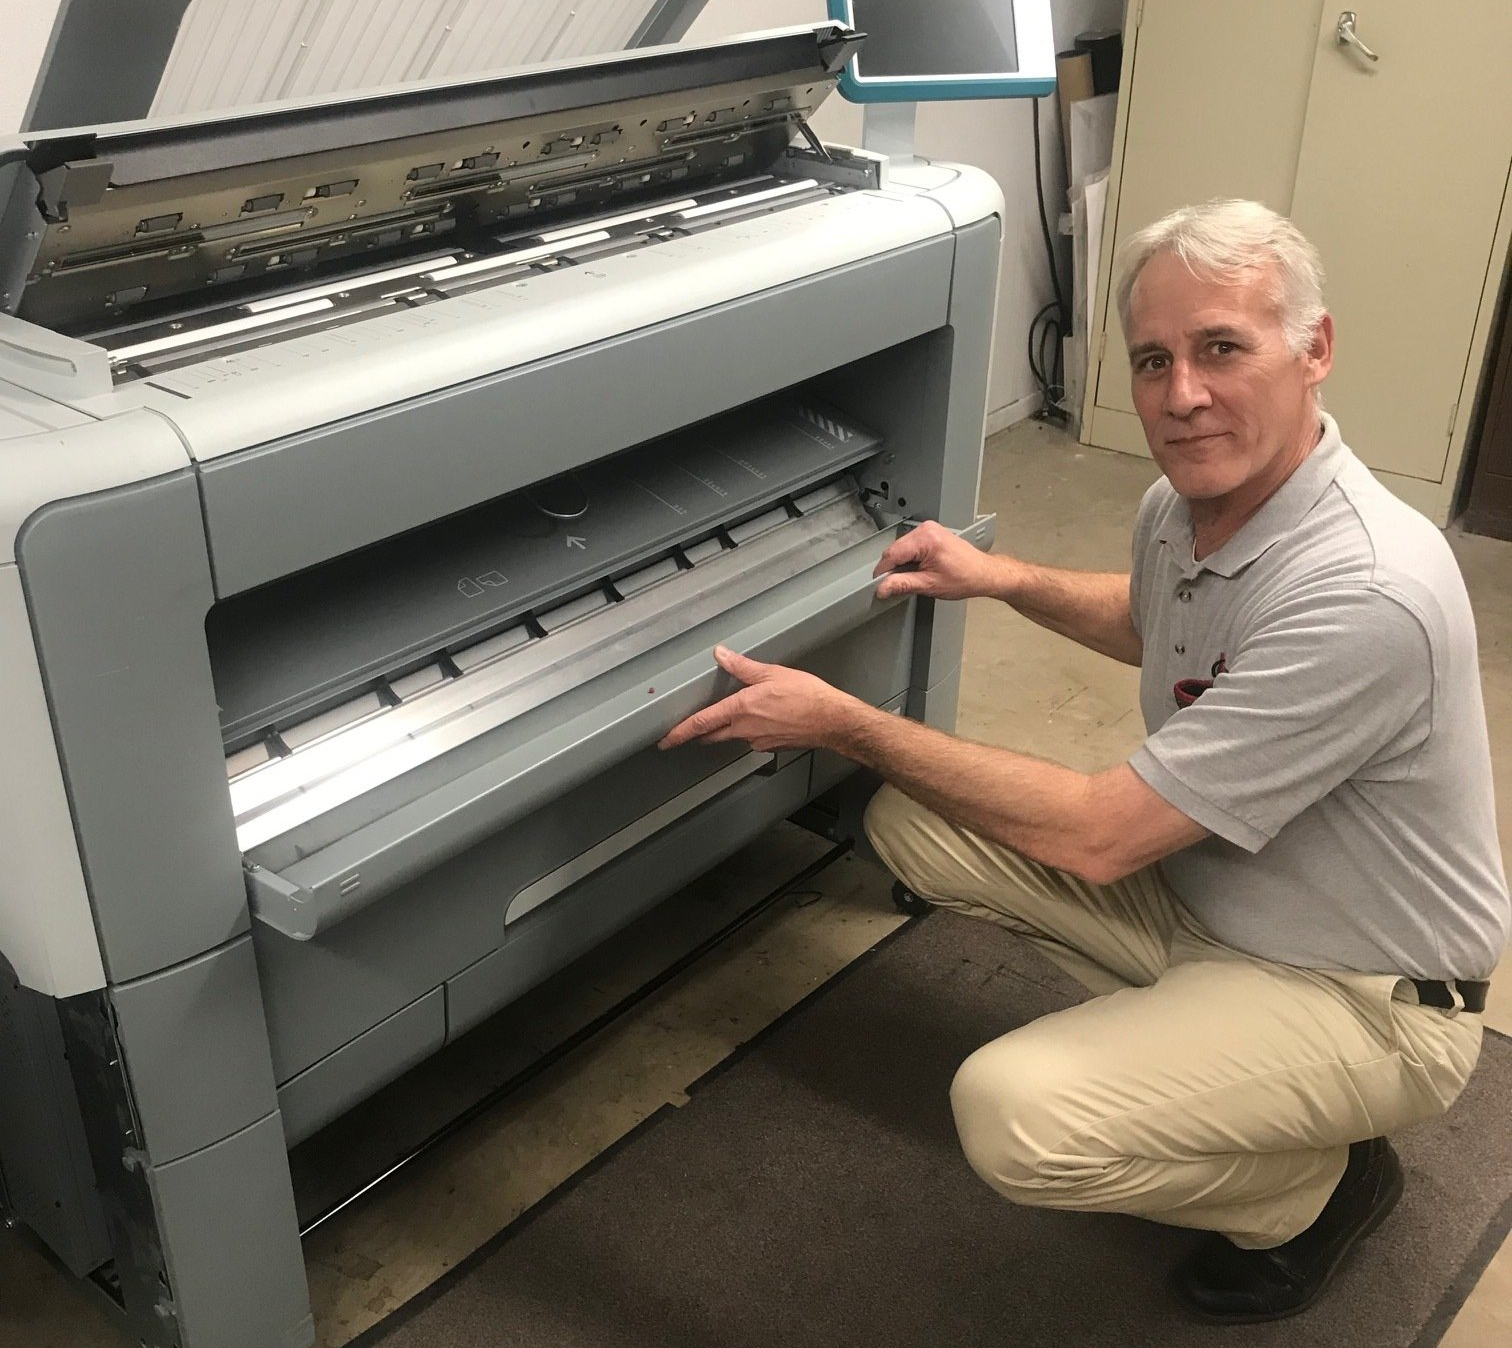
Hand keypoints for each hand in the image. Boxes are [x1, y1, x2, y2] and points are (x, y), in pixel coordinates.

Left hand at [657, 647, 864, 752]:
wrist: (833, 721)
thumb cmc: (807, 697)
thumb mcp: (772, 673)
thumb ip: (743, 666)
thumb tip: (721, 654)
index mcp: (740, 710)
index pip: (701, 723)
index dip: (679, 733)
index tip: (665, 741)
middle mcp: (745, 730)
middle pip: (712, 735)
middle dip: (698, 735)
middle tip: (686, 733)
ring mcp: (759, 741)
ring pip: (734, 736)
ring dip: (728, 729)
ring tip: (734, 716)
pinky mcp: (773, 746)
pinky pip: (754, 738)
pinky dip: (751, 730)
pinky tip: (764, 719)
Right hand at [873, 520, 997, 600]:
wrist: (983, 573)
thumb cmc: (966, 577)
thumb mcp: (930, 585)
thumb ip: (902, 584)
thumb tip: (883, 587)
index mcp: (926, 538)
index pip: (891, 554)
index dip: (883, 572)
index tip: (879, 585)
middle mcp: (926, 529)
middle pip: (895, 550)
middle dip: (893, 568)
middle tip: (899, 585)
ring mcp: (929, 529)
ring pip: (901, 548)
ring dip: (902, 564)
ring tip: (916, 576)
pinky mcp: (931, 533)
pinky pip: (910, 546)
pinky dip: (910, 559)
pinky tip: (920, 569)